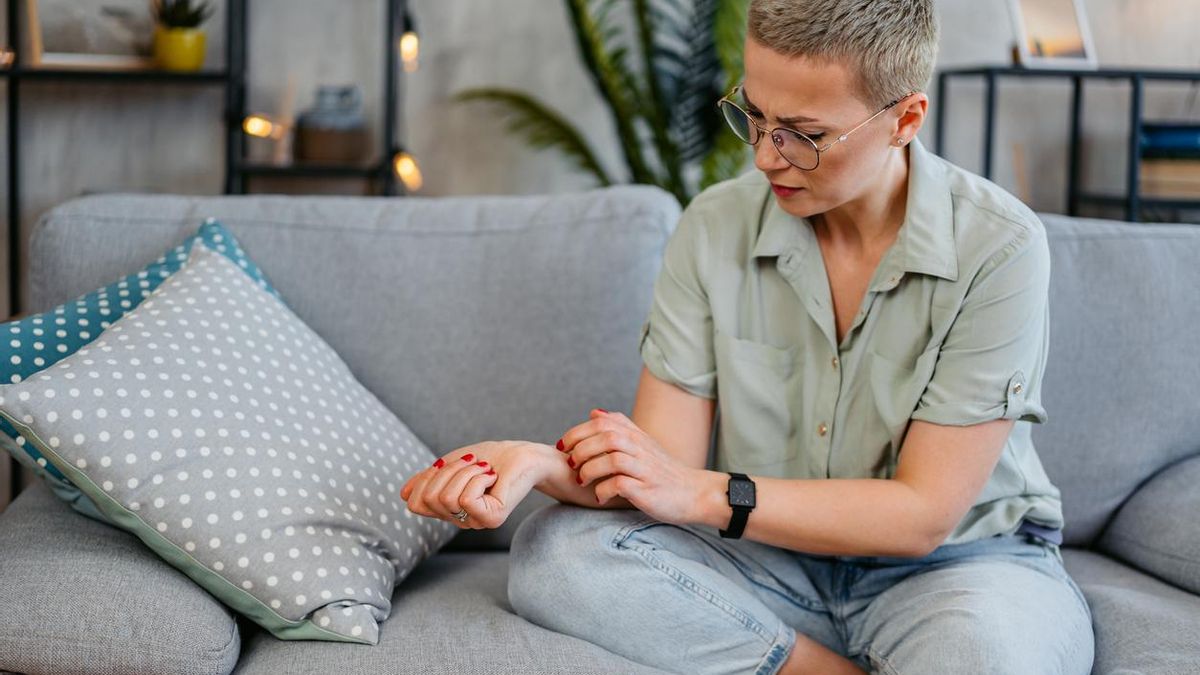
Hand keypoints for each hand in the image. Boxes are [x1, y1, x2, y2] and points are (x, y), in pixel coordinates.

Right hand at [399, 440, 551, 528]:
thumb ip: (428, 479)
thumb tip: (403, 495)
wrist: (524, 455)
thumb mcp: (450, 465)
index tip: (449, 463)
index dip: (425, 479)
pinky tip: (492, 477)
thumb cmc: (491, 458)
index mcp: (448, 509)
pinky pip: (465, 499)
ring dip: (465, 473)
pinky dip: (477, 478)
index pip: (415, 503)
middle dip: (448, 471)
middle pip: (429, 498)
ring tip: (484, 469)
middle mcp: (460, 521)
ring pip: (446, 498)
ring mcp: (475, 522)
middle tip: (473, 464)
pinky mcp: (491, 519)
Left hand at [560, 409, 703, 524]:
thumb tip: (594, 412)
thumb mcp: (643, 444)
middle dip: (581, 450)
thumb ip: (620, 427)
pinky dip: (604, 490)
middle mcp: (640, 448)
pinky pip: (620, 484)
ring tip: (581, 481)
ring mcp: (644, 468)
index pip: (602, 423)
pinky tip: (599, 497)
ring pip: (611, 459)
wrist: (693, 493)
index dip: (577, 432)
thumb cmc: (663, 471)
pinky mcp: (646, 489)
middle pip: (605, 437)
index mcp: (636, 435)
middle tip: (570, 464)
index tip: (563, 446)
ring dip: (590, 470)